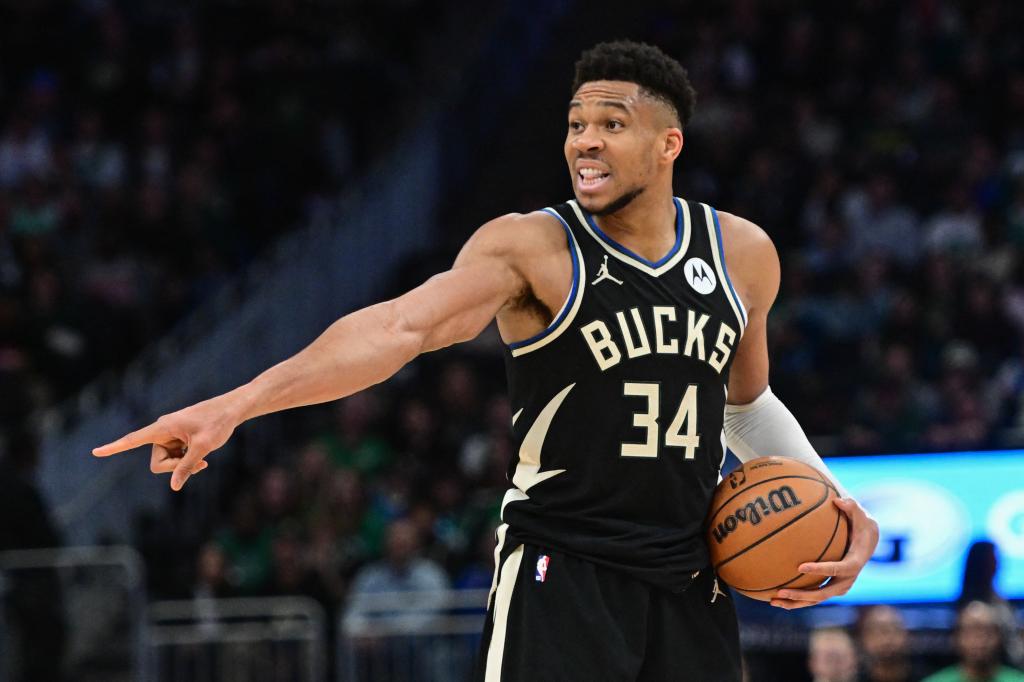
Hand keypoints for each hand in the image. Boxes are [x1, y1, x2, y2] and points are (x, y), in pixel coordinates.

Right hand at [92, 394, 242, 490]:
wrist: (232, 409)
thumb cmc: (219, 422)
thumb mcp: (204, 446)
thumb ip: (187, 466)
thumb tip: (173, 486)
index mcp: (163, 427)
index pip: (134, 439)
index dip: (115, 447)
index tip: (95, 452)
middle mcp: (163, 431)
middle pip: (157, 462)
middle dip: (175, 467)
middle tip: (200, 461)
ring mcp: (170, 436)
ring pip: (167, 463)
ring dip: (184, 465)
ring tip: (204, 456)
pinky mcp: (178, 440)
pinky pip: (176, 458)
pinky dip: (188, 461)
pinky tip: (203, 455)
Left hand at [770, 497, 878, 608]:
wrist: (868, 544)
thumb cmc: (860, 526)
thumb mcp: (860, 515)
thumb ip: (851, 506)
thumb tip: (837, 500)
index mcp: (853, 563)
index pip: (836, 569)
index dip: (820, 569)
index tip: (801, 567)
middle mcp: (847, 580)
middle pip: (824, 593)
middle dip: (802, 594)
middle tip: (781, 591)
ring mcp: (838, 587)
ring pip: (816, 600)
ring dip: (795, 602)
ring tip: (773, 600)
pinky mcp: (831, 588)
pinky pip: (812, 597)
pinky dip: (796, 600)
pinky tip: (775, 598)